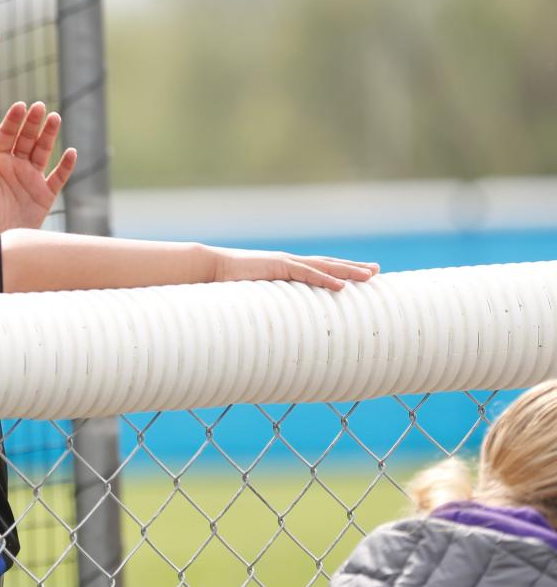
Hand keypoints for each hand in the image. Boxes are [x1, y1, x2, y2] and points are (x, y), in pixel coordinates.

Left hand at [0, 101, 76, 231]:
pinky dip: (65, 165)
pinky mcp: (45, 194)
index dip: (14, 121)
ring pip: (43, 151)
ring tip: (55, 118)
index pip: (6, 136)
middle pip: (26, 139)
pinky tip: (71, 152)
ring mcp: (32, 179)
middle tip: (39, 107)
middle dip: (33, 123)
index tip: (20, 106)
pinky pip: (58, 176)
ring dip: (49, 135)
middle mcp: (15, 167)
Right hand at [213, 249, 378, 290]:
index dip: (341, 270)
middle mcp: (290, 262)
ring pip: (324, 266)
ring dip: (348, 271)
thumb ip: (268, 305)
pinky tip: (342, 285)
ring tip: (370, 276)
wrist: (210, 269)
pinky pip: (307, 273)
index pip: (320, 268)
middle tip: (376, 271)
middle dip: (353, 268)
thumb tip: (275, 324)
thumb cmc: (229, 285)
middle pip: (329, 264)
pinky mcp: (278, 266)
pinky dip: (325, 278)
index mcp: (286, 268)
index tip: (361, 275)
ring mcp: (285, 262)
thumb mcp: (255, 296)